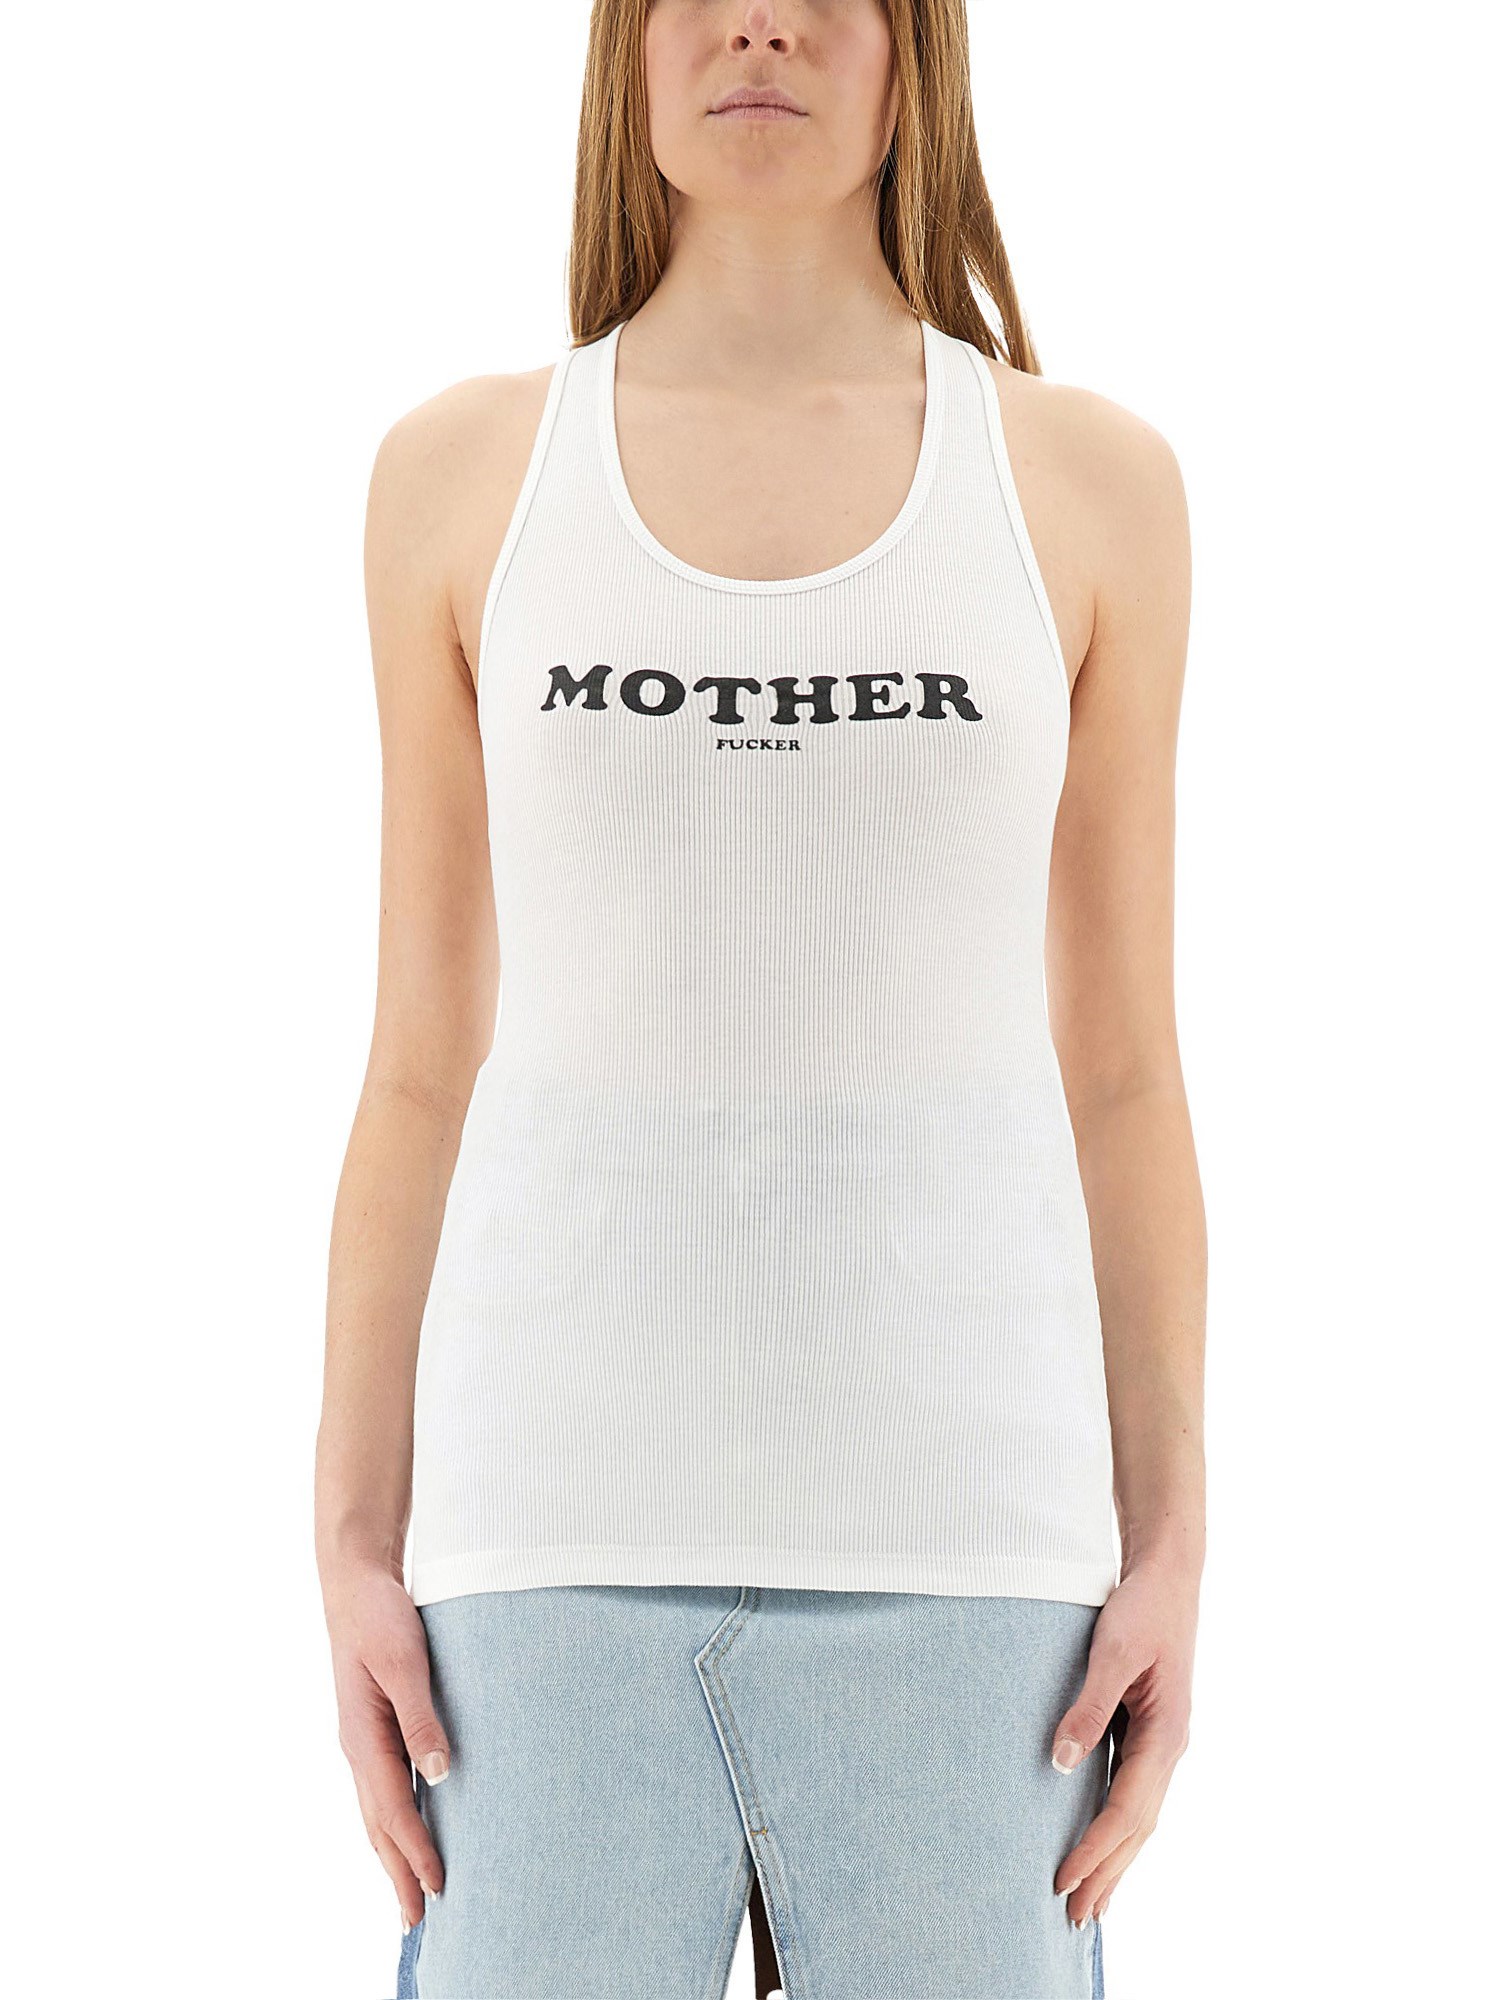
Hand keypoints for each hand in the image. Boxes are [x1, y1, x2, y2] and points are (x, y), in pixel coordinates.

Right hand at [324, 1559, 450, 1930]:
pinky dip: (394, 1818)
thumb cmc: (380, 1617)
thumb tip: (439, 1774)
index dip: (415, 1851)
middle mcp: (358, 1746)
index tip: (436, 1888)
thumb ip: (421, 1718)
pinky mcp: (372, 1725)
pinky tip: (410, 1826)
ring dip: (393, 1852)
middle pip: (378, 1823)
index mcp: (362, 1737)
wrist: (355, 1583)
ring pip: (376, 1810)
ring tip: (410, 1890)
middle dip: (397, 1872)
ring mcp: (362, 1738)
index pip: (392, 1810)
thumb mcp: (405, 1663)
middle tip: (417, 1921)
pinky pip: (382, 1786)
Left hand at [1050, 1557, 1197, 1926]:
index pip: (1127, 1810)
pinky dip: (1119, 1827)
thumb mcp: (1112, 1651)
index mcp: (1167, 1735)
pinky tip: (1104, 1842)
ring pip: (1139, 1816)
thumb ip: (1088, 1707)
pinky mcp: (1151, 1731)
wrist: (1168, 1574)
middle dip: (1107, 1874)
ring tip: (1091, 1901)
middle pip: (1138, 1827)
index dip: (1094, 1849)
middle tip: (1074, 1920)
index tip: (1063, 1880)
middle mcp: (1170, 1747)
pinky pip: (1135, 1792)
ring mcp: (1164, 1742)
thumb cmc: (1143, 1608)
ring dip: (1115, 1859)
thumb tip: (1061, 1762)